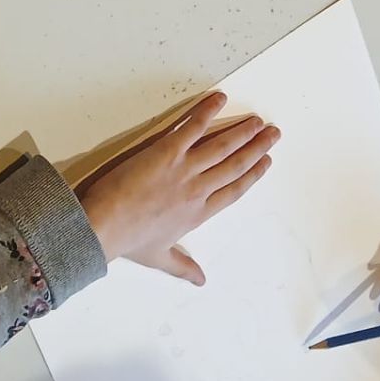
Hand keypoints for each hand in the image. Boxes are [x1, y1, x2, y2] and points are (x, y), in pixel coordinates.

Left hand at [75, 93, 278, 284]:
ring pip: (222, 146)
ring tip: (258, 121)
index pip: (234, 191)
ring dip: (242, 132)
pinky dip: (207, 111)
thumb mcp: (161, 258)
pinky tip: (220, 98)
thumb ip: (184, 267)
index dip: (253, 175)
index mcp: (199, 213)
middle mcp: (198, 190)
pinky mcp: (167, 151)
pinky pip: (192, 127)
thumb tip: (201, 281)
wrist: (106, 225)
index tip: (266, 163)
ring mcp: (185, 169)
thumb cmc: (131, 241)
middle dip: (257, 148)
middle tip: (273, 134)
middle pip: (235, 165)